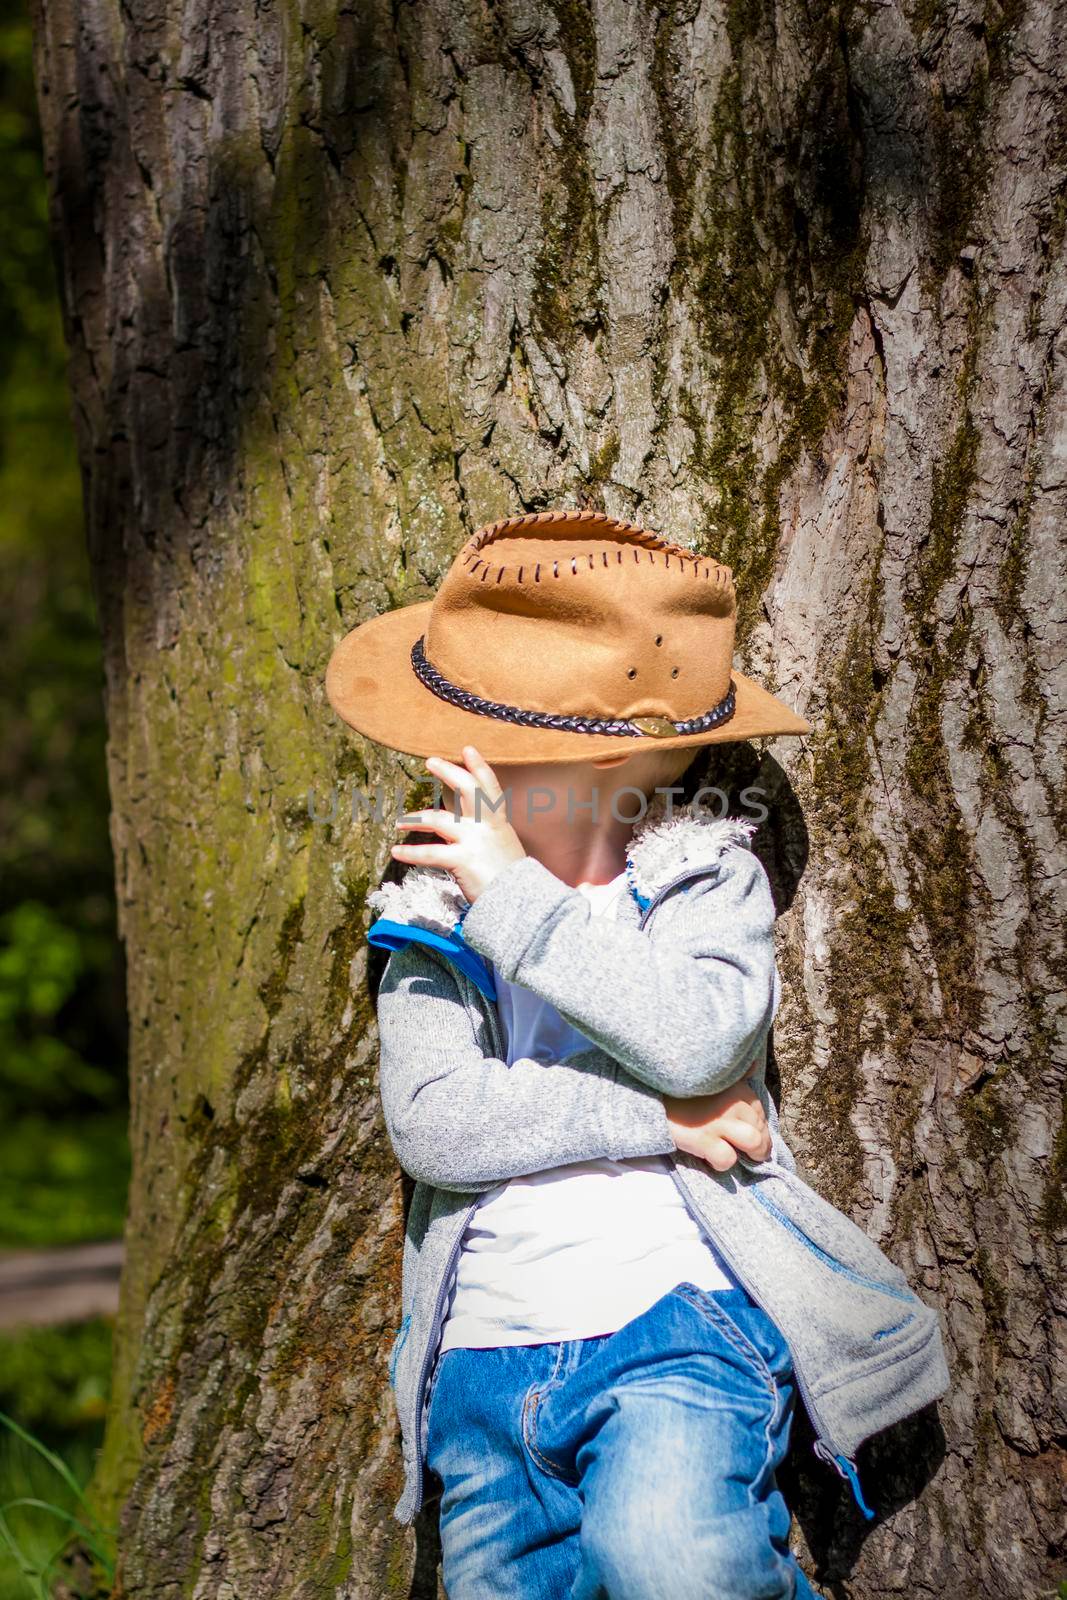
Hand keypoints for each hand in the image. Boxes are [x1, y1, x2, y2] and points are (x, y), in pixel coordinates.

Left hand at [391, 744, 526, 904]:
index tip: (468, 748)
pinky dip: (410, 852)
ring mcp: (473, 841)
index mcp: (498, 823)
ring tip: (398, 823)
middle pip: (466, 790)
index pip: (489, 788)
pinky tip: (396, 851)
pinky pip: (429, 853)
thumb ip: (488, 834)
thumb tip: (466, 825)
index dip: (479, 766)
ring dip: (414, 820)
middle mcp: (486, 826)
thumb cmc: (513, 880)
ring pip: (437, 820)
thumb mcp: (504, 848)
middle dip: (448, 772)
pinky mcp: (461, 860)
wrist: (521, 902)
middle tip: (430, 761)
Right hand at [662, 1076, 771, 1172]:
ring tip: (741, 1156)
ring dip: (752, 1153)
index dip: (758, 1125)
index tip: (749, 1131)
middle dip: (759, 1143)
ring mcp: (719, 1122)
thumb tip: (754, 1065)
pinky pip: (727, 1159)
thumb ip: (735, 1074)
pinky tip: (713, 1158)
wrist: (650, 1097)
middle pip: (760, 1129)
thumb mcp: (710, 1076)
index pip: (760, 1111)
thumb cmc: (680, 1088)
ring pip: (753, 1142)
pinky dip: (722, 1163)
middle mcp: (732, 1102)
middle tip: (748, 1150)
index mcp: (736, 1086)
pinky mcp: (704, 1139)